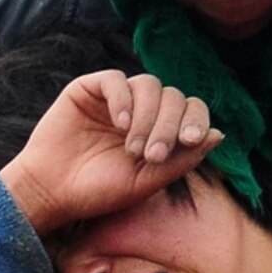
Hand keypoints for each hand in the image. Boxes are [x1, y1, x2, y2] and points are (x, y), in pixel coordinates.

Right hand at [0, 72, 218, 233]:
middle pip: (173, 97)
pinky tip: (119, 124)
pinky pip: (116, 80)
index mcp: (159, 130)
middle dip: (169, 125)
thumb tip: (218, 134)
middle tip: (152, 155)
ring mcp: (116, 98)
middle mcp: (141, 110)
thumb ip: (182, 160)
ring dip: (147, 116)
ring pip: (148, 85)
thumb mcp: (147, 182)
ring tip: (132, 148)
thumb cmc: (99, 191)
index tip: (190, 140)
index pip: (190, 111)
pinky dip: (123, 99)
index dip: (196, 120)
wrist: (52, 192)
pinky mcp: (89, 89)